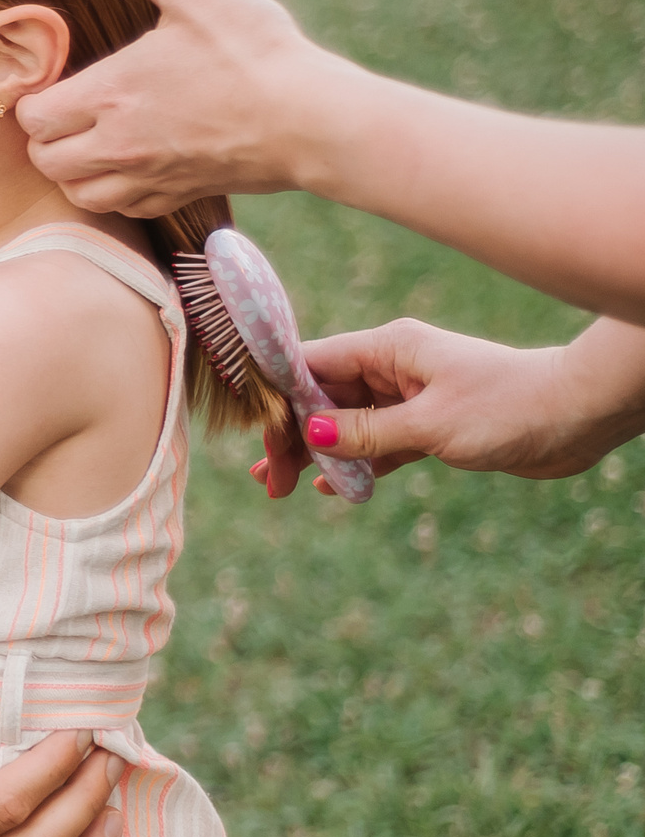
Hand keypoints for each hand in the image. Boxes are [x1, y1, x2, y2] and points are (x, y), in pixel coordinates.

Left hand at [17, 0, 356, 216]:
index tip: (56, 82)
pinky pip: (123, 209)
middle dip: (45, 137)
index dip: (35, 99)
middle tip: (68, 110)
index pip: (34, 116)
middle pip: (45, 161)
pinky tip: (131, 163)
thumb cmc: (254, 50)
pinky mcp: (180, 195)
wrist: (312, 118)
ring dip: (73, 170)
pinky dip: (114, 192)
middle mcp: (118, 145)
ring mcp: (149, 176)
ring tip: (91, 140)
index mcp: (110, 94)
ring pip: (78, 193)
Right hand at [250, 316, 644, 494]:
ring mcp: (410, 397)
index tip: (256, 435)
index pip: (311, 365)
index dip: (278, 396)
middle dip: (290, 437)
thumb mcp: (431, 424)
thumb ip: (366, 431)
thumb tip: (308, 435)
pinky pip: (378, 445)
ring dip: (316, 455)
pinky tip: (332, 488)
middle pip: (321, 398)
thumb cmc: (510, 406)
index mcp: (389, 348)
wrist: (581, 415)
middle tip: (268, 478)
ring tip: (280, 487)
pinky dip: (356, 465)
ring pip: (346, 425)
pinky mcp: (430, 426)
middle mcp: (394, 368)